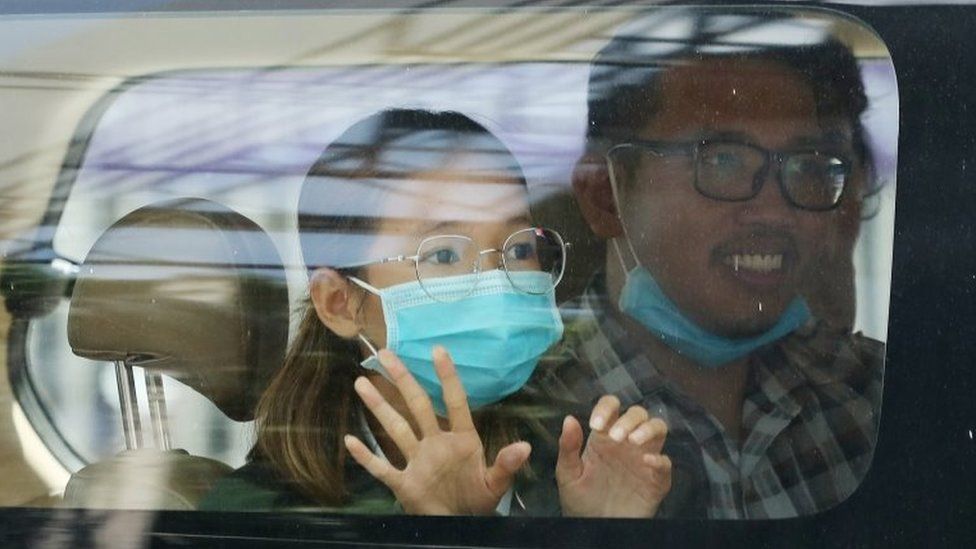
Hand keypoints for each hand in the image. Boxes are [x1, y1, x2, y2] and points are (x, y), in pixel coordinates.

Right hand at [343, 347, 531, 514]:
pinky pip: (382, 468)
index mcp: (461, 439)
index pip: (454, 402)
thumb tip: (525, 447)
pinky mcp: (403, 483)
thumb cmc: (478, 500)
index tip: (438, 350)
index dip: (447, 377)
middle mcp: (435, 443)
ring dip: (379, 407)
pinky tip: (350, 440)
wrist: (459, 524)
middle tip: (385, 354)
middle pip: (417, 405)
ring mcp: (417, 461)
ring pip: (396, 429)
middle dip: (402, 380)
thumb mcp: (495, 484)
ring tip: (361, 383)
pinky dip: (366, 457)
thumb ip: (506, 465)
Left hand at [556, 395, 671, 517]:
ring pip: (658, 429)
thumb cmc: (580, 498)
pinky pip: (666, 463)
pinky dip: (660, 459)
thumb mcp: (567, 473)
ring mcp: (643, 458)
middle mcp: (626, 442)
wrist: (592, 527)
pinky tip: (647, 462)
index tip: (595, 425)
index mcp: (604, 436)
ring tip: (633, 441)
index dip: (606, 408)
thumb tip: (569, 419)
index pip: (611, 407)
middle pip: (638, 414)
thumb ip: (568, 447)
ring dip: (648, 429)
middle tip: (615, 438)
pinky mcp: (656, 479)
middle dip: (629, 420)